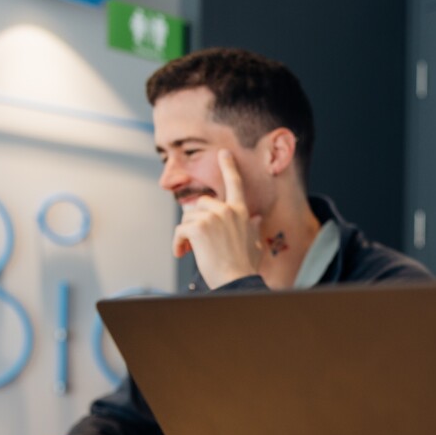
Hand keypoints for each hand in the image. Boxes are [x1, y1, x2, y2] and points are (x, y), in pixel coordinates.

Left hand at [172, 149, 262, 288]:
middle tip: (196, 239)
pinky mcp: (197, 228)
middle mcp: (226, 210)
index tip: (223, 153)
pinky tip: (184, 253)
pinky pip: (179, 230)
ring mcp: (211, 218)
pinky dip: (178, 243)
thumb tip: (256, 218)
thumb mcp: (254, 243)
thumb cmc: (245, 267)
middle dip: (195, 219)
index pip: (234, 184)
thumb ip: (251, 227)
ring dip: (186, 234)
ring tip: (193, 250)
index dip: (228, 166)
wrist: (236, 281)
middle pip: (200, 203)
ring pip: (188, 217)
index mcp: (240, 212)